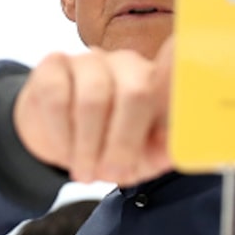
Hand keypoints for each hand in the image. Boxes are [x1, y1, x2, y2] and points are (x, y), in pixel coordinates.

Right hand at [13, 40, 173, 186]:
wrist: (59, 140)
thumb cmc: (107, 145)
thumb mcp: (139, 157)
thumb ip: (159, 152)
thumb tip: (172, 152)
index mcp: (159, 83)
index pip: (177, 73)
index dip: (180, 78)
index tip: (180, 93)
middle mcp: (128, 63)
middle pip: (135, 92)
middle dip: (124, 142)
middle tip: (113, 174)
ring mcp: (90, 60)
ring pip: (93, 98)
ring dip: (88, 145)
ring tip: (85, 172)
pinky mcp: (54, 65)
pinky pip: (57, 98)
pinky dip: (61, 135)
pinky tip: (64, 151)